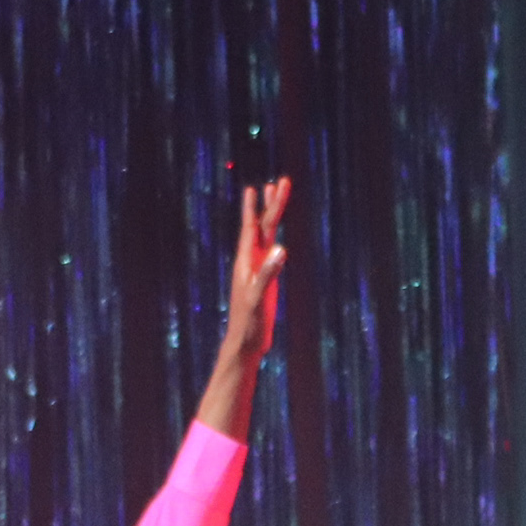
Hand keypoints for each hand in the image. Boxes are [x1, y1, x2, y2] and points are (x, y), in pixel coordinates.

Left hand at [198, 179, 291, 436]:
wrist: (245, 344)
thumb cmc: (248, 323)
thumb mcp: (258, 297)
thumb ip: (268, 273)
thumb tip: (280, 248)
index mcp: (246, 262)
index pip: (252, 228)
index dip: (255, 208)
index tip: (255, 187)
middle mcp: (251, 262)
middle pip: (264, 226)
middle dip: (272, 204)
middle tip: (280, 181)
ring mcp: (259, 270)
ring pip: (268, 237)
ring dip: (273, 217)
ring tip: (277, 196)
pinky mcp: (266, 282)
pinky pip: (272, 254)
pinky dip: (276, 240)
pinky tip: (278, 237)